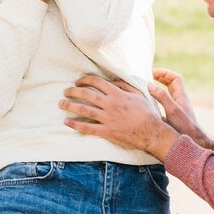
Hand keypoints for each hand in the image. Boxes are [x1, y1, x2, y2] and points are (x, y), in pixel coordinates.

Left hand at [60, 75, 179, 159]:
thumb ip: (125, 86)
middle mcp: (110, 104)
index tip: (78, 81)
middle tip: (65, 91)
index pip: (97, 82)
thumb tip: (113, 81)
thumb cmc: (146, 113)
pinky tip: (67, 121)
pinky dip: (75, 124)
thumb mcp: (138, 94)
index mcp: (118, 94)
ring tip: (61, 104)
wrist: (151, 133)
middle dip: (73, 91)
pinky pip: (87, 127)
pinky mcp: (106, 131)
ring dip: (70, 106)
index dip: (85, 80)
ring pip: (84, 110)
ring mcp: (107, 118)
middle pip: (87, 94)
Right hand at [150, 69, 212, 149]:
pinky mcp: (173, 117)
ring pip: (167, 93)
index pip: (175, 78)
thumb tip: (150, 85)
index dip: (164, 73)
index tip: (152, 73)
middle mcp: (180, 100)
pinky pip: (164, 103)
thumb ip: (162, 97)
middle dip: (161, 78)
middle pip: (171, 83)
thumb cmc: (184, 128)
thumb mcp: (172, 110)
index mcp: (181, 96)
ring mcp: (177, 108)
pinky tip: (149, 103)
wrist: (192, 143)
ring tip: (147, 87)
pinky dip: (157, 99)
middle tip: (148, 76)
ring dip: (159, 87)